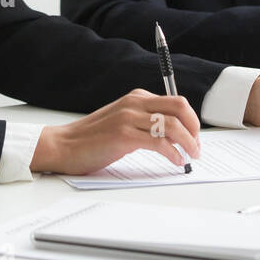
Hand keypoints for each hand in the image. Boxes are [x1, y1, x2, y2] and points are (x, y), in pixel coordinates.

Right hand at [29, 89, 200, 174]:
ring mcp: (128, 118)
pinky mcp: (123, 136)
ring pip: (173, 125)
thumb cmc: (92, 139)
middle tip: (197, 147)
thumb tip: (175, 135)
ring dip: (188, 143)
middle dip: (195, 128)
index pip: (176, 101)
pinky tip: (175, 161)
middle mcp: (134, 103)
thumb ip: (145, 122)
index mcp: (136, 97)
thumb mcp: (123, 122)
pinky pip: (159, 143)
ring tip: (190, 157)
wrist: (63, 146)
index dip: (192, 120)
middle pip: (180, 108)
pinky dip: (173, 154)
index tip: (195, 138)